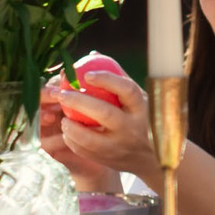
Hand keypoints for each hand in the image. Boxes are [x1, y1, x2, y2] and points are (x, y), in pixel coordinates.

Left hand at [43, 63, 157, 184]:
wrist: (151, 158)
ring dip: (72, 126)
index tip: (87, 74)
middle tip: (62, 94)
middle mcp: (133, 127)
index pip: (127, 90)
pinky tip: (68, 130)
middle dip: (80, 103)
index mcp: (142, 108)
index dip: (107, 80)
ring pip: (90, 138)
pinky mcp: (108, 159)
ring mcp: (120, 146)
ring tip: (63, 117)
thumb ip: (117, 77)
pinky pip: (84, 150)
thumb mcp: (137, 99)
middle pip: (105, 114)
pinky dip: (72, 139)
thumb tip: (93, 55)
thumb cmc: (140, 118)